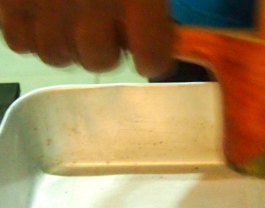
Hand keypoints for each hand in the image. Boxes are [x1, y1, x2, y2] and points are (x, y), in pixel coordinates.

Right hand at [0, 0, 173, 77]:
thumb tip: (172, 34)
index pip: (150, 56)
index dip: (152, 57)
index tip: (150, 52)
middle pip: (96, 60)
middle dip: (104, 51)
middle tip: (105, 29)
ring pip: (54, 55)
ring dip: (67, 46)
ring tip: (71, 22)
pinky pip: (16, 41)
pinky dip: (29, 33)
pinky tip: (43, 14)